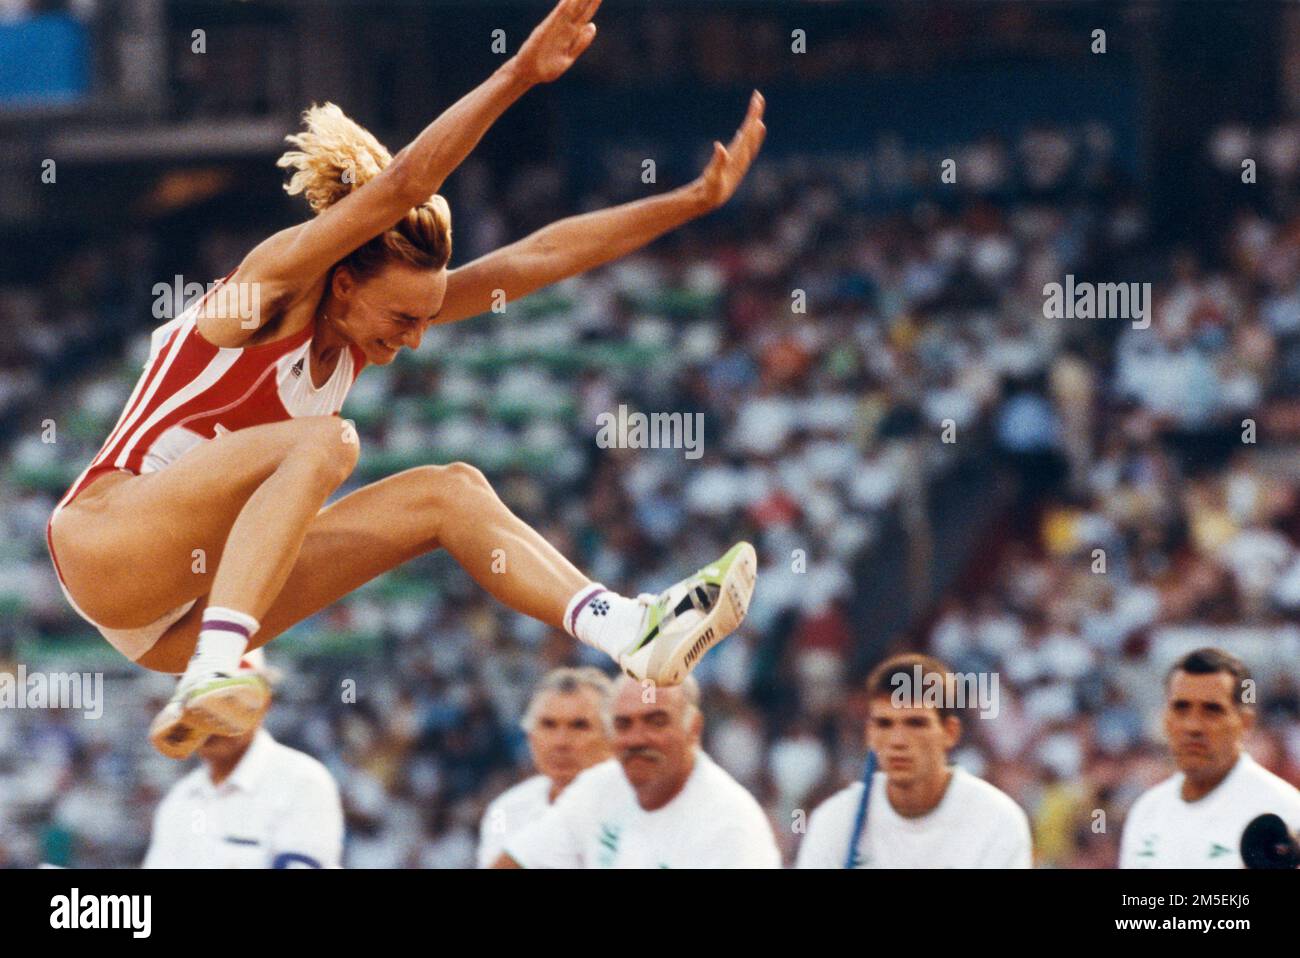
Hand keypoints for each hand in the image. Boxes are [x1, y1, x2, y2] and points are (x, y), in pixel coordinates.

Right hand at [512, 0, 600, 85]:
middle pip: (578, 8)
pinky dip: (564, 7)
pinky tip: (569, 0)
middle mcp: (564, 28)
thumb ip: (581, 43)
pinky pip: (557, 18)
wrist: (526, 73)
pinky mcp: (545, 31)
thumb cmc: (548, 67)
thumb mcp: (568, 57)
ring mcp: (555, 28)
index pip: (585, 14)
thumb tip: (592, 25)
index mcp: (572, 34)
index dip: (593, 3)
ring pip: (569, 9)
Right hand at [693, 90, 766, 210]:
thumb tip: (719, 146)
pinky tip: (743, 131)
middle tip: (758, 97)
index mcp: (738, 157)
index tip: (756, 102)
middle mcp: (742, 157)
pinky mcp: (732, 163)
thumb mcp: (712, 177)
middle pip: (751, 132)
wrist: (709, 202)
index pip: (748, 133)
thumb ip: (717, 162)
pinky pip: (742, 146)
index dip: (752, 118)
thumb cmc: (710, 190)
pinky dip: (745, 136)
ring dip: (752, 123)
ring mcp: (738, 160)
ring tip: (756, 109)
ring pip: (749, 138)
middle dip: (755, 115)